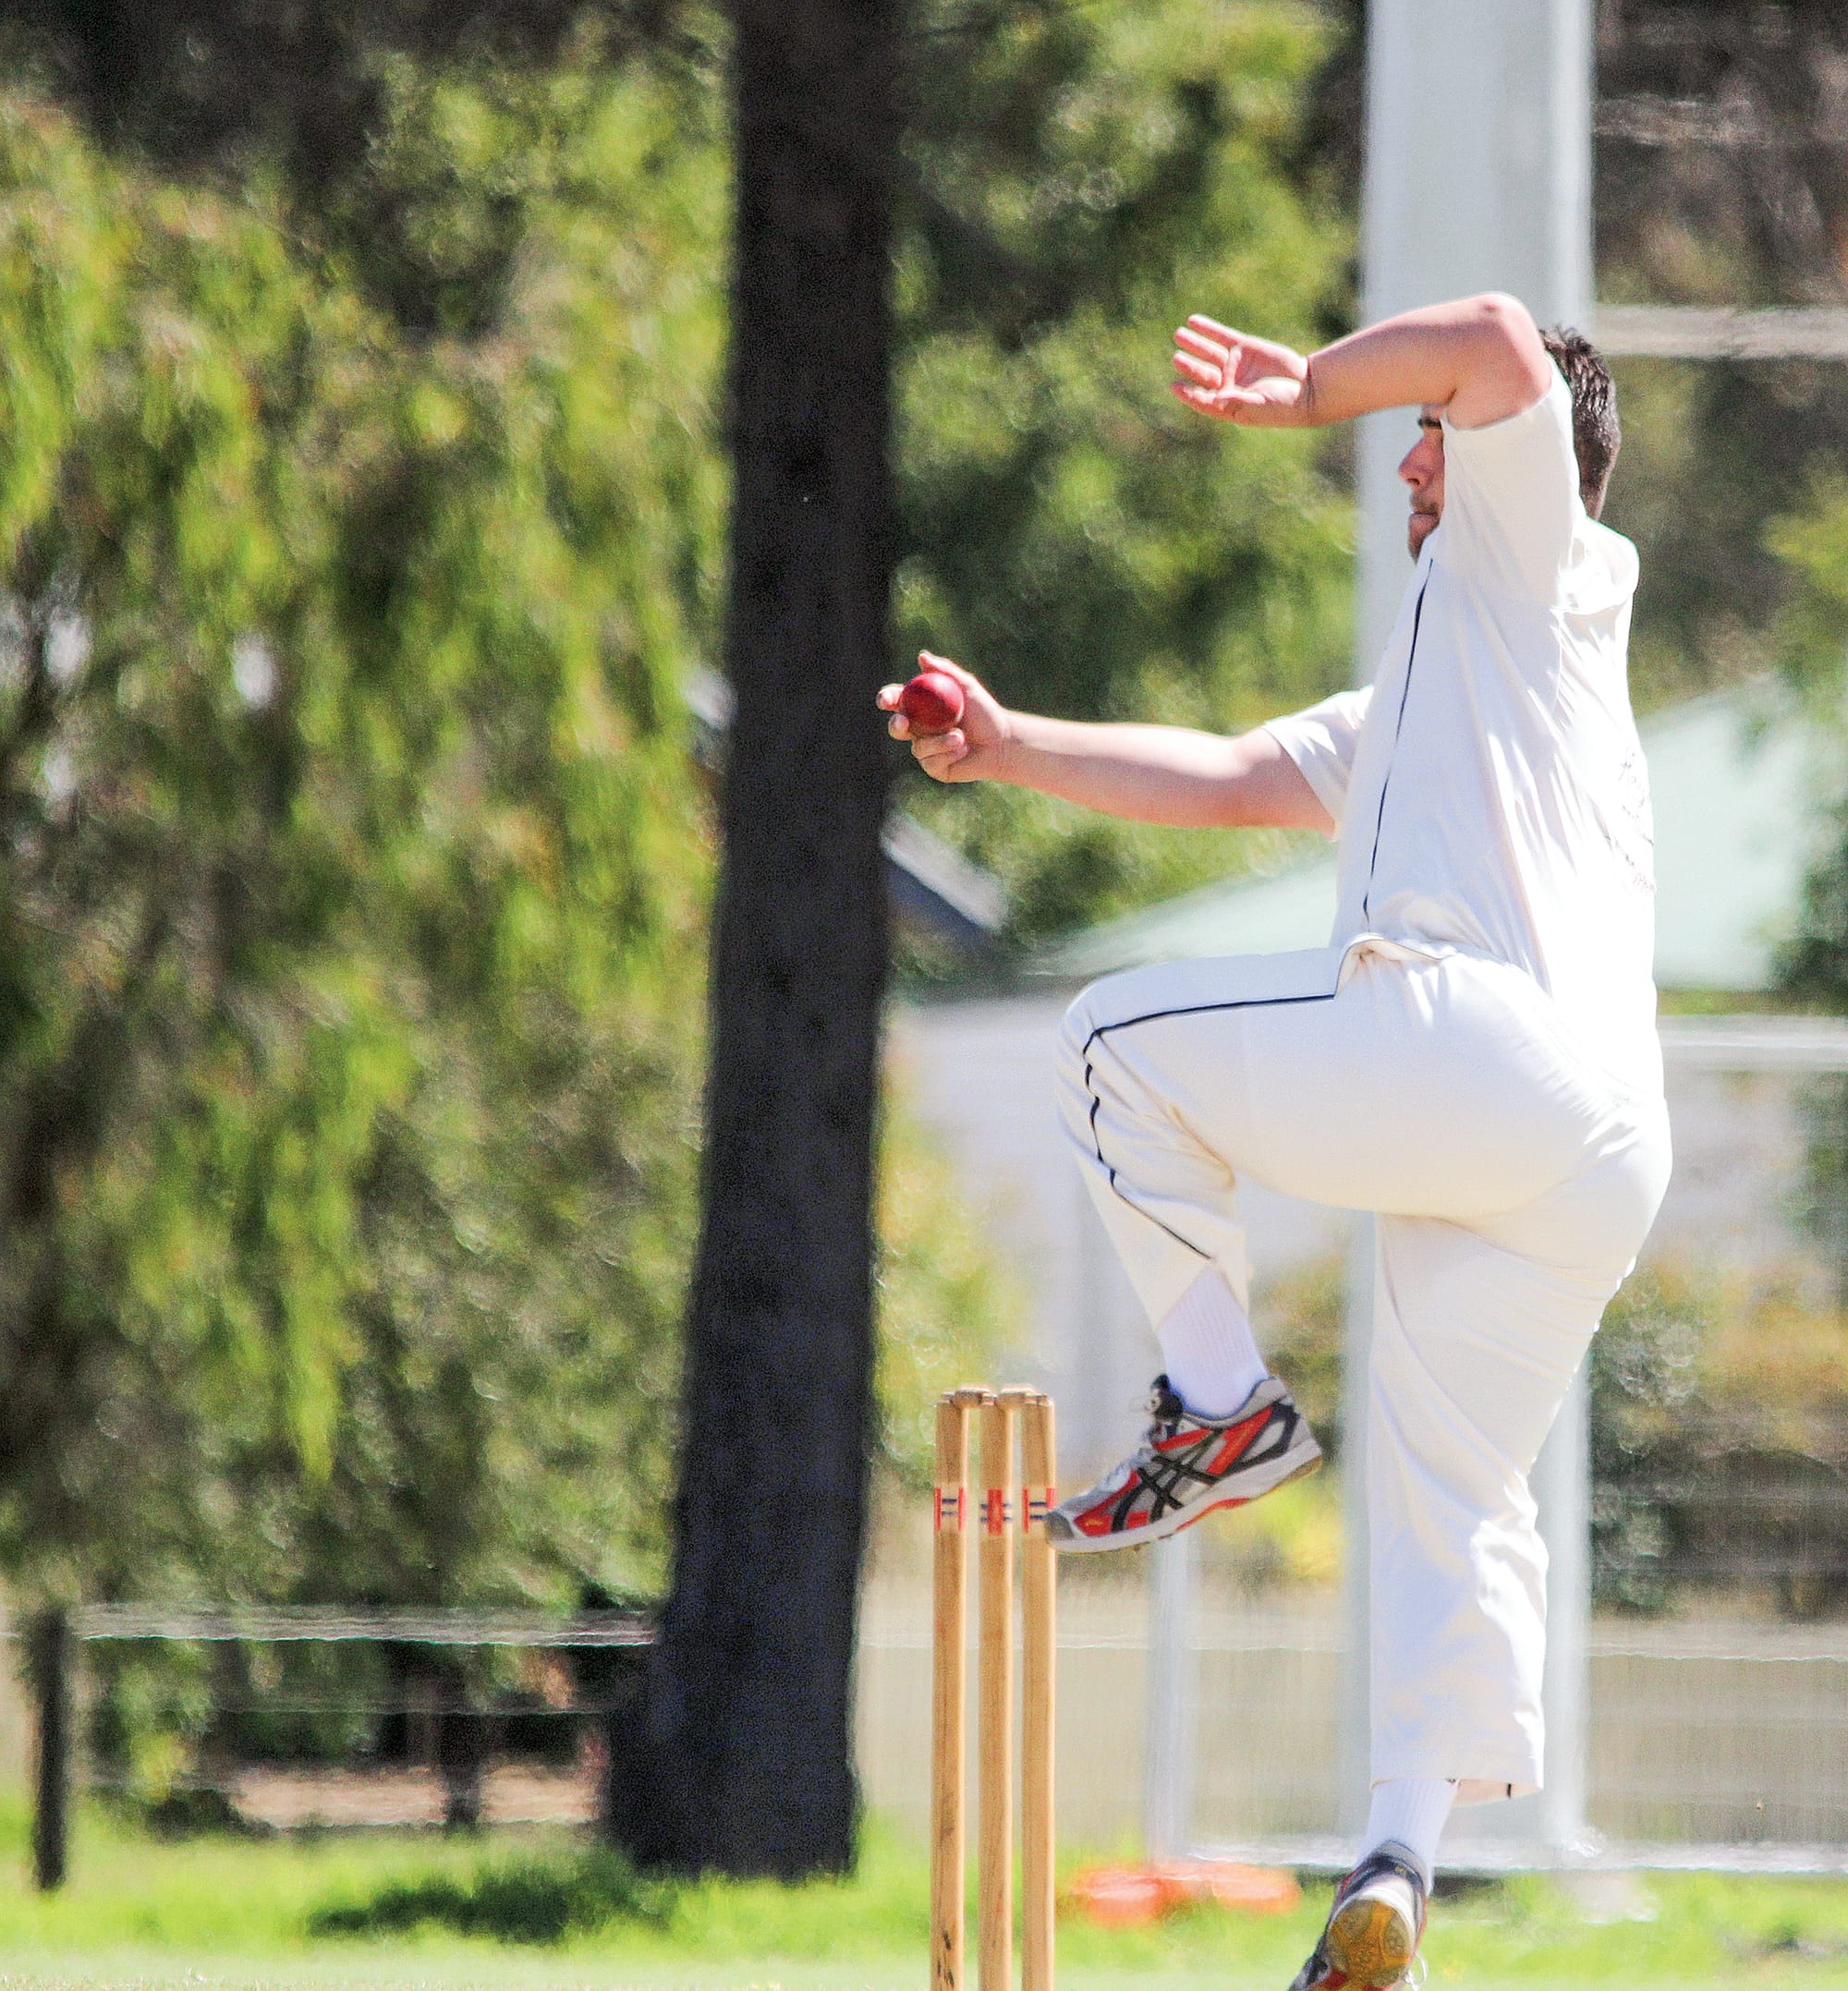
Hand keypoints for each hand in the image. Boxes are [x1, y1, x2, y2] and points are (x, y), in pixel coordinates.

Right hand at [876, 651, 1011, 782]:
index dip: (887, 699)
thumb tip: (922, 656)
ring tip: (961, 737)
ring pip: (917, 747)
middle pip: (896, 728)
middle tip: (904, 723)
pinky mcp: (934, 767)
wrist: (1001, 742)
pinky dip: (947, 754)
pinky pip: (930, 762)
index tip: (887, 699)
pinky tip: (963, 749)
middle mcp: (918, 729)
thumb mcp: (967, 687)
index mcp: (920, 707)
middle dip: (896, 725)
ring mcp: (925, 750)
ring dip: (938, 742)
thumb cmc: (985, 712)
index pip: (897, 701)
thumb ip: (945, 671)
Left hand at [1171, 315, 1309, 423]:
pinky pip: (1222, 336)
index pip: (1201, 399)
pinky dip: (1208, 329)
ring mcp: (1234, 364)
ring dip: (1194, 343)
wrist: (1306, 387)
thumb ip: (1238, 401)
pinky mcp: (1244, 347)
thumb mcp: (1260, 406)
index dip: (1188, 393)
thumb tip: (1217, 396)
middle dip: (1189, 365)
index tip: (1174, 386)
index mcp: (1226, 404)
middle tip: (1177, 358)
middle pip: (1202, 373)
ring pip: (1208, 352)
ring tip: (1178, 334)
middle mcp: (1226, 384)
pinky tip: (1193, 321)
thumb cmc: (1283, 405)